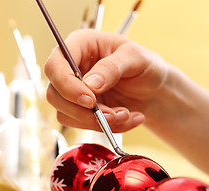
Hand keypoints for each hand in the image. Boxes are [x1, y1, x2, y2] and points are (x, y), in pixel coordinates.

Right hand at [44, 29, 167, 131]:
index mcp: (80, 45)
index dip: (66, 85)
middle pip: (54, 95)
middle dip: (83, 111)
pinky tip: (127, 118)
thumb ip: (112, 68)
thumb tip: (89, 83)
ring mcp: (74, 91)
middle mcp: (71, 68)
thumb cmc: (145, 65)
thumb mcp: (136, 58)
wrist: (153, 89)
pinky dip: (105, 128)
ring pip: (66, 114)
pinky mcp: (81, 110)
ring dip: (96, 122)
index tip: (90, 100)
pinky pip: (82, 125)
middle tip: (111, 115)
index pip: (55, 66)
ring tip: (126, 114)